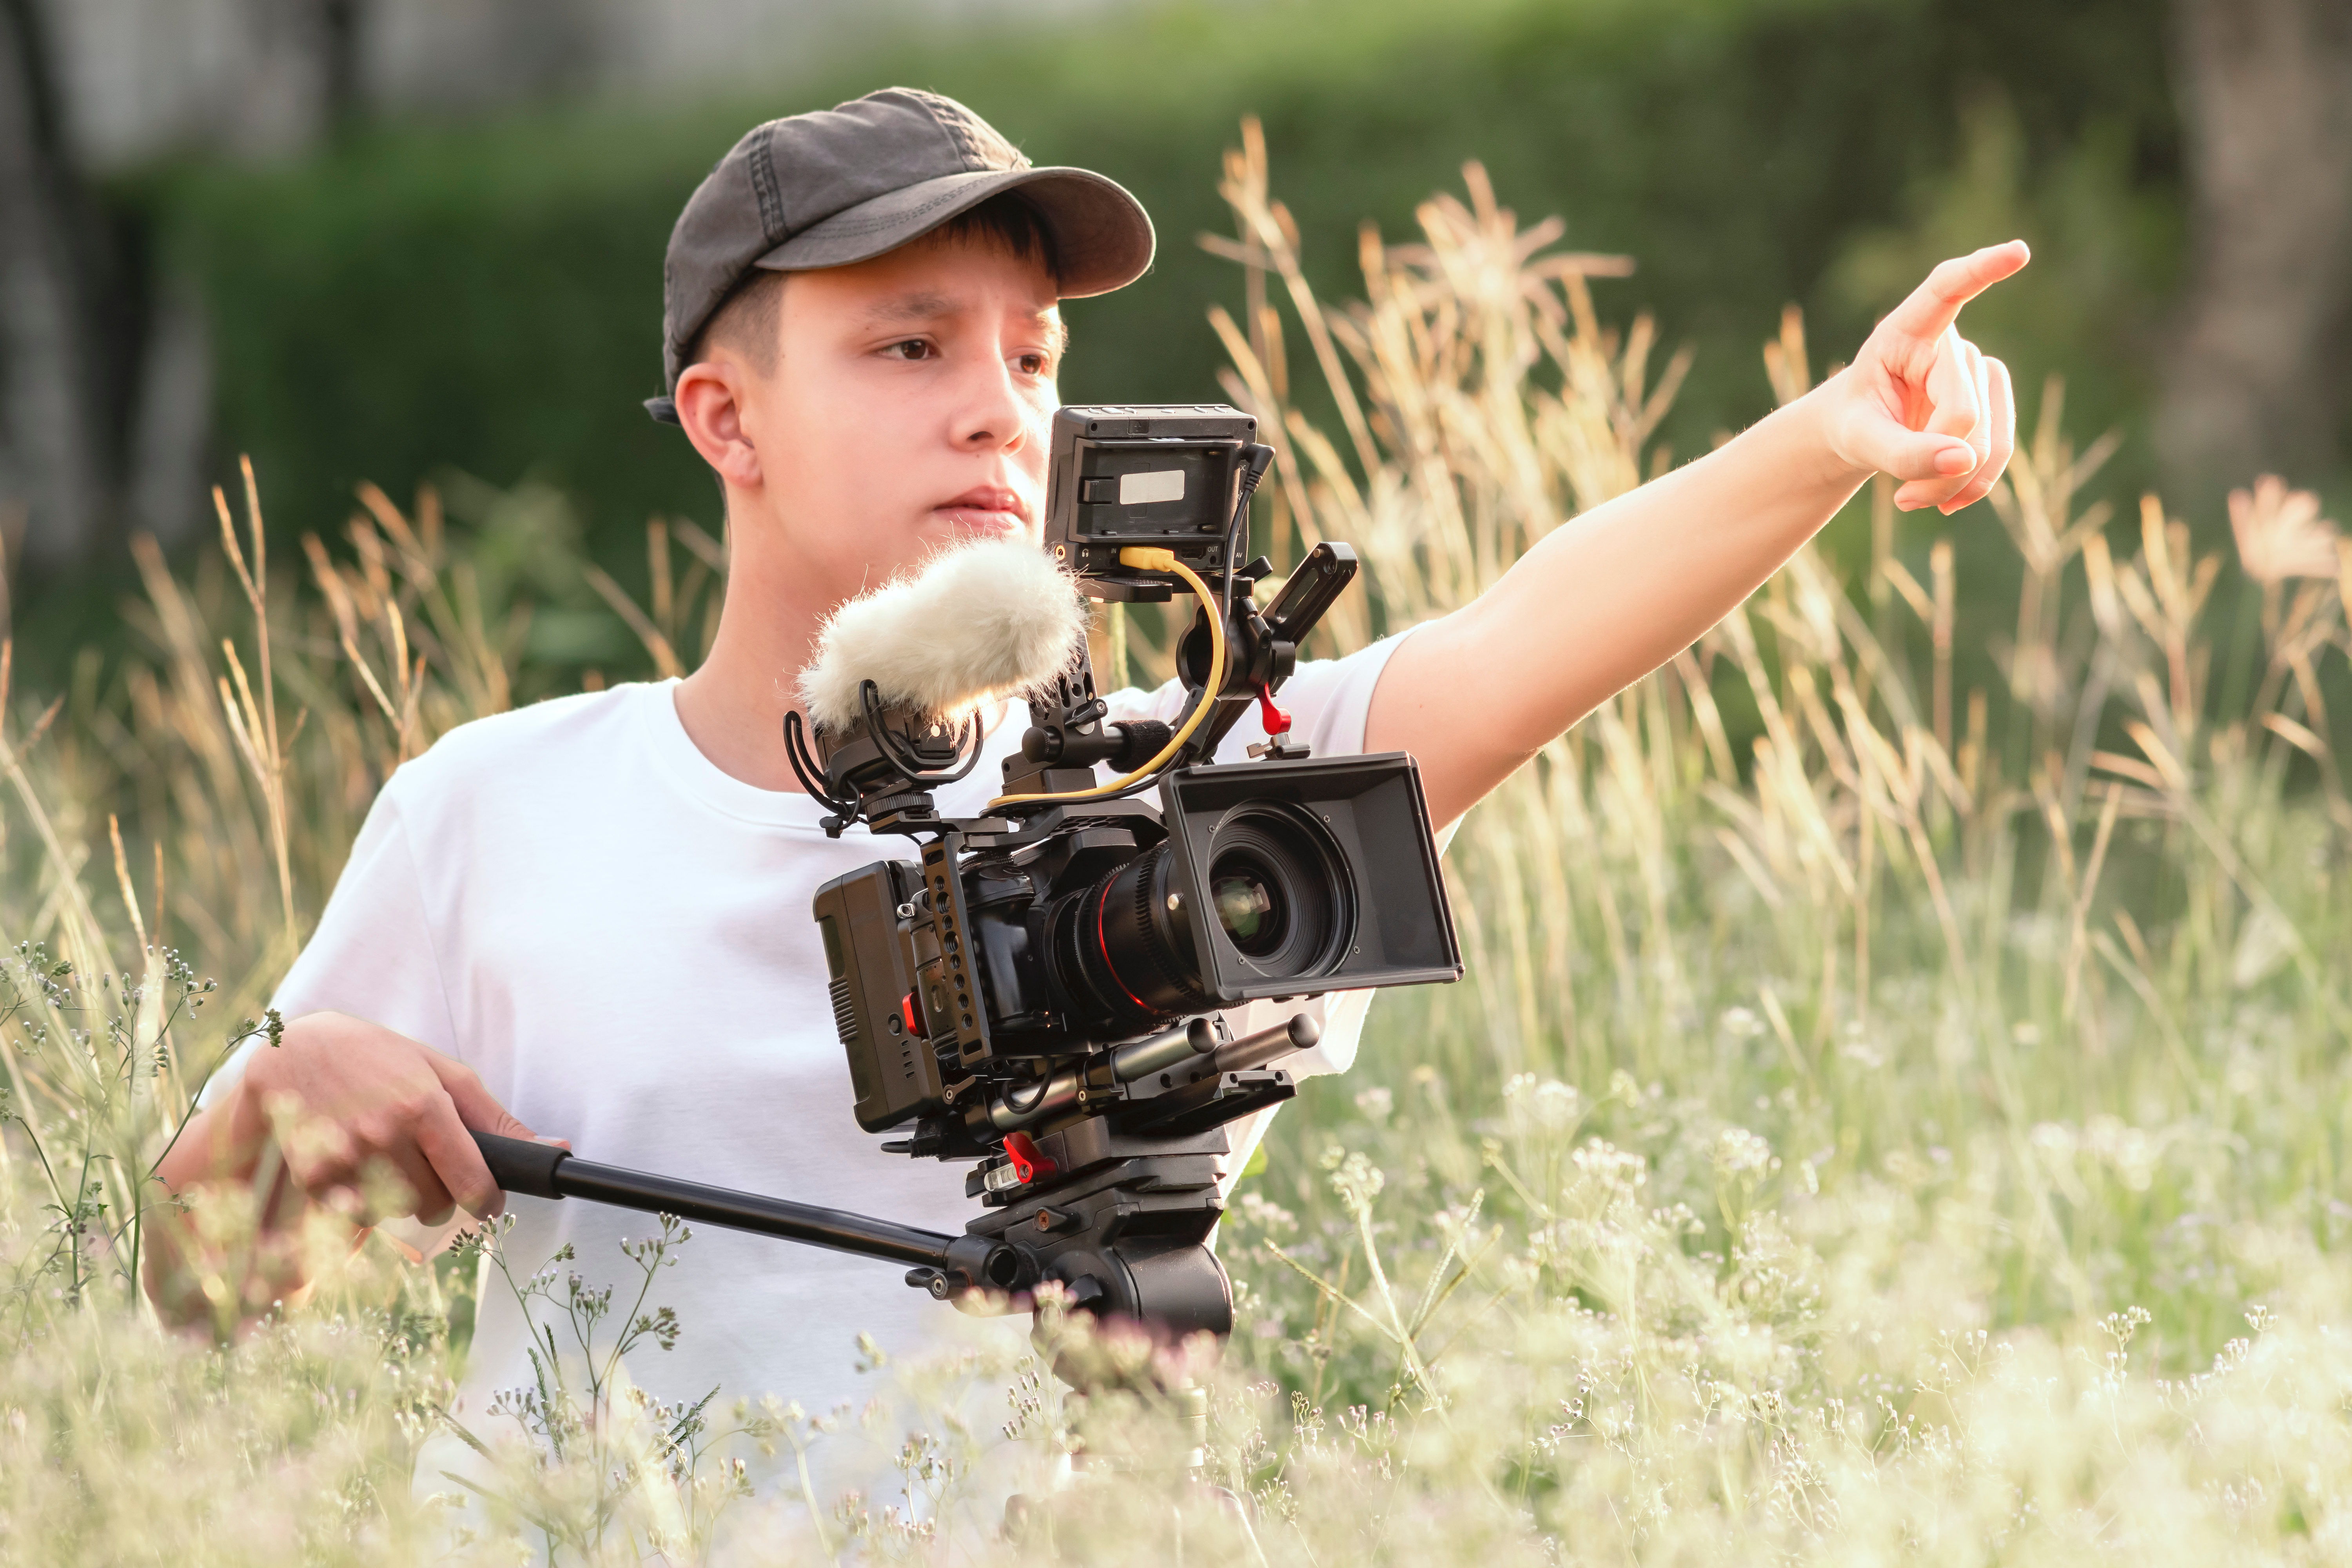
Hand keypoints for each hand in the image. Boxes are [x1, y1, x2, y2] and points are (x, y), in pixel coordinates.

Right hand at [228, 1011, 557, 1225]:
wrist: (292, 1051)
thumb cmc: (379, 1058)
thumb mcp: (443, 1074)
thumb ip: (495, 1118)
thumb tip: (556, 1148)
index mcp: (425, 1106)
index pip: (473, 1184)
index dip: (485, 1200)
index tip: (485, 1199)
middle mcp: (384, 1134)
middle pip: (434, 1205)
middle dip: (436, 1192)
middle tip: (419, 1159)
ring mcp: (344, 1157)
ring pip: (394, 1213)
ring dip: (395, 1196)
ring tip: (381, 1154)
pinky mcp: (311, 1177)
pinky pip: (352, 1215)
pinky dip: (357, 1199)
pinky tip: (351, 1163)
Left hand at [1820, 241, 2028, 513]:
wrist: (1863, 431)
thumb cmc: (1854, 422)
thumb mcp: (1859, 440)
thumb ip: (1901, 452)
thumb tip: (1963, 460)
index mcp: (1904, 331)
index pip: (1945, 290)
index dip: (1980, 271)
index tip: (2017, 252)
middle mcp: (1950, 342)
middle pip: (1964, 413)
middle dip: (1935, 464)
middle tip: (1901, 499)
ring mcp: (1978, 368)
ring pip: (1987, 437)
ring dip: (1954, 481)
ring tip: (1910, 500)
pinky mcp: (1994, 396)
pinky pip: (1998, 449)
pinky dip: (1972, 483)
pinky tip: (1943, 502)